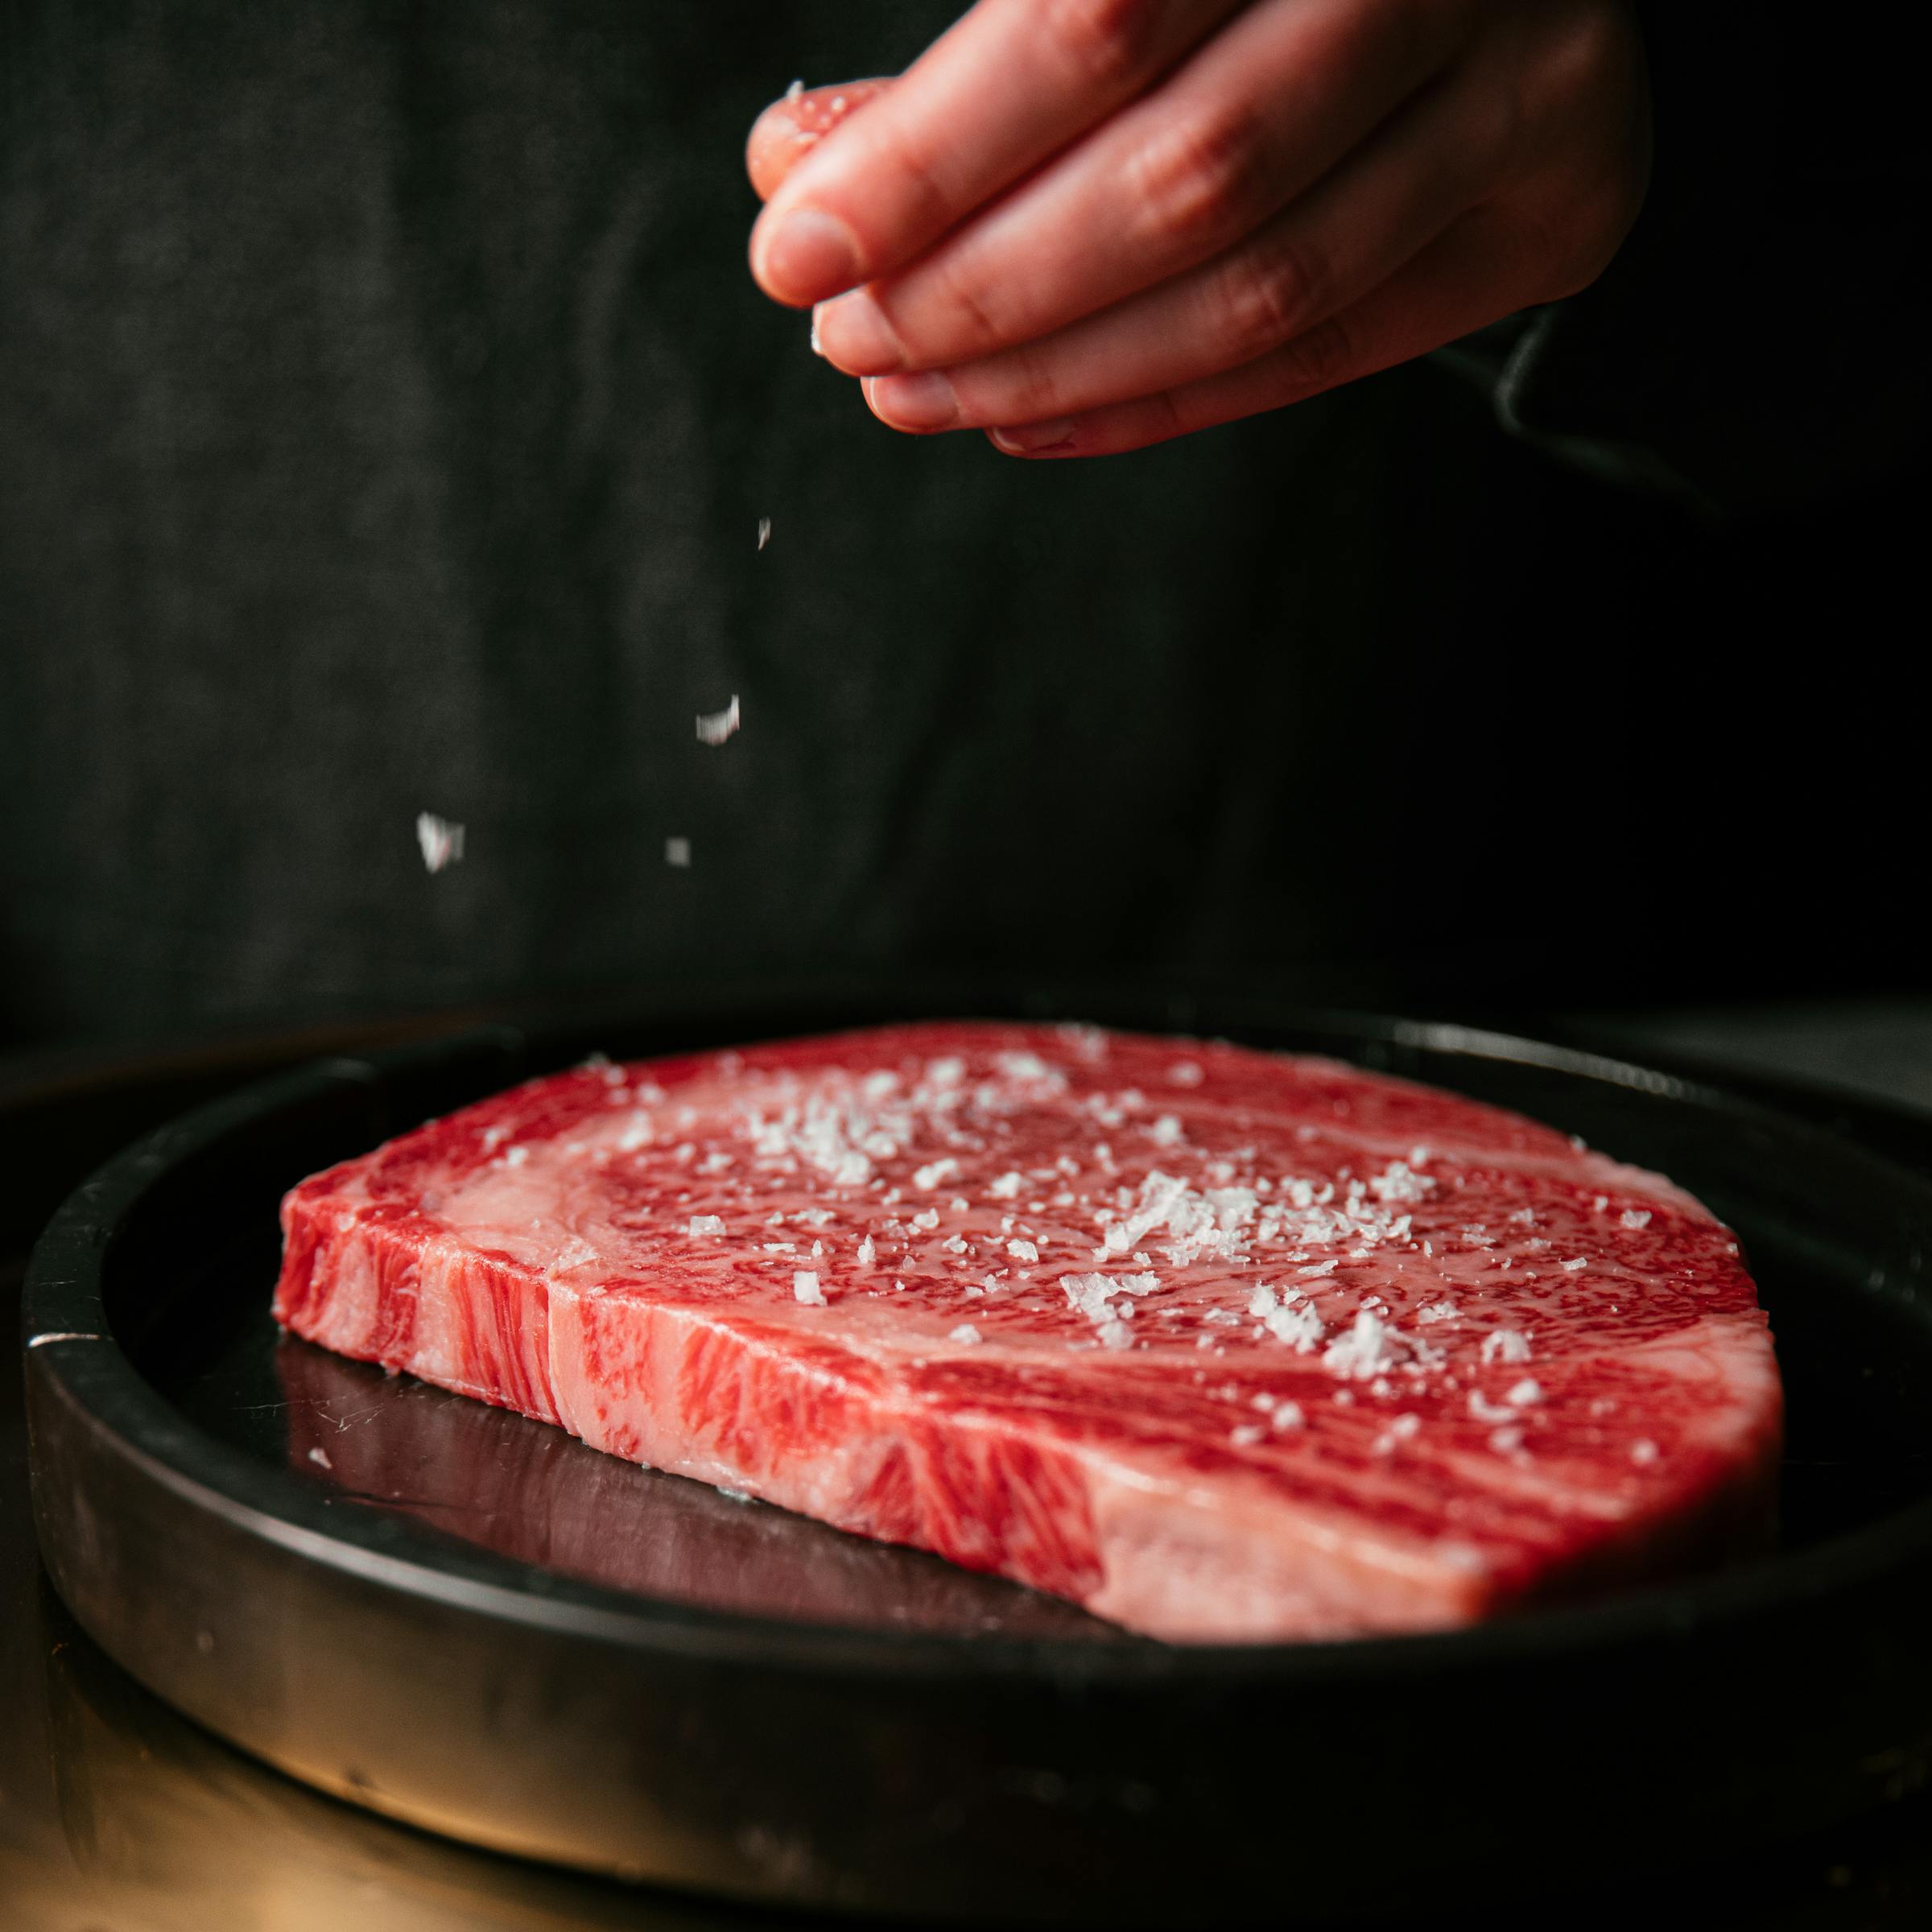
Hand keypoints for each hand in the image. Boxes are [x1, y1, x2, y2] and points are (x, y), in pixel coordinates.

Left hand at [746, 0, 1648, 457]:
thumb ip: (985, 53)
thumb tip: (807, 176)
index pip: (1097, 19)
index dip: (933, 155)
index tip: (798, 244)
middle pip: (1189, 173)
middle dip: (986, 286)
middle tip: (849, 339)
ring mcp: (1530, 85)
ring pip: (1262, 286)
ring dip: (1057, 369)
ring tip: (912, 389)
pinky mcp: (1555, 205)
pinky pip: (1329, 348)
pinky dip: (1155, 403)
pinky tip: (1025, 421)